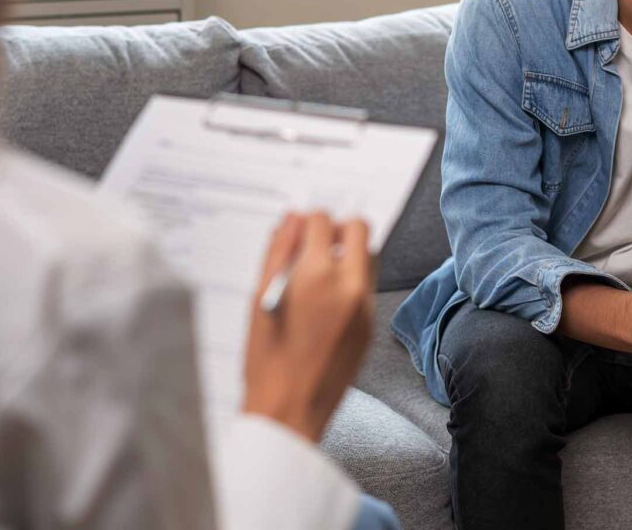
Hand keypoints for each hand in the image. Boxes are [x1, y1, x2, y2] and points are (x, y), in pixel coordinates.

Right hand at [243, 212, 374, 441]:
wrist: (290, 412)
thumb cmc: (266, 359)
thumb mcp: (261, 297)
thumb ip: (278, 251)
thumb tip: (292, 219)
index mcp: (315, 275)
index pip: (323, 220)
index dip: (308, 221)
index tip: (298, 231)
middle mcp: (348, 286)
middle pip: (359, 229)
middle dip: (337, 229)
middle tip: (314, 244)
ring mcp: (365, 307)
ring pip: (368, 256)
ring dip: (348, 253)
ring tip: (318, 273)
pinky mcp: (371, 326)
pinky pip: (367, 286)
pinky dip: (350, 281)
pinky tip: (324, 301)